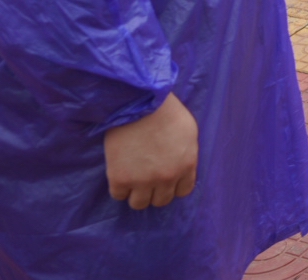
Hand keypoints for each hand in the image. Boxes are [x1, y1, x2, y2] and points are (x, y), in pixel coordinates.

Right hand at [103, 92, 197, 209]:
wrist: (140, 102)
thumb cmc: (166, 111)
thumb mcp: (188, 132)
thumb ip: (186, 153)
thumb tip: (180, 166)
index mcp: (186, 165)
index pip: (182, 191)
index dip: (172, 185)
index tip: (164, 178)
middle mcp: (167, 177)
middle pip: (161, 200)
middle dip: (154, 190)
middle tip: (146, 177)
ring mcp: (143, 181)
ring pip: (139, 204)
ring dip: (136, 193)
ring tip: (132, 178)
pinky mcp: (120, 178)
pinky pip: (118, 195)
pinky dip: (119, 187)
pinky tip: (120, 173)